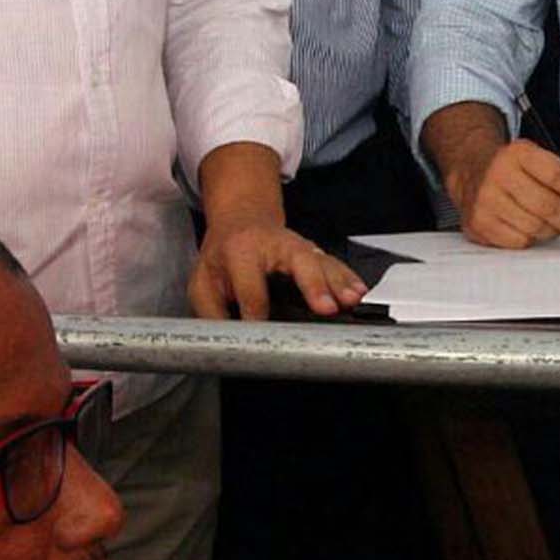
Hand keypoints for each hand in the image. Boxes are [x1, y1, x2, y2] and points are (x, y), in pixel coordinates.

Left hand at [189, 218, 365, 320]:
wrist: (242, 219)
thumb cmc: (222, 254)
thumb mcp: (201, 281)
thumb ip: (211, 311)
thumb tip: (228, 340)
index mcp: (239, 252)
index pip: (251, 288)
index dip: (257, 311)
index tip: (264, 331)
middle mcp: (273, 245)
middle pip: (298, 264)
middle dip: (313, 286)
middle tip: (326, 308)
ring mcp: (297, 246)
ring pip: (321, 262)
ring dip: (338, 282)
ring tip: (350, 300)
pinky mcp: (313, 250)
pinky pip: (333, 263)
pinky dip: (347, 278)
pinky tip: (358, 290)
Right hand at [452, 138, 559, 248]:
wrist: (473, 169)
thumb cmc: (514, 168)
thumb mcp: (542, 162)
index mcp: (518, 153)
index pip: (554, 174)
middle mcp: (498, 174)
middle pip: (545, 205)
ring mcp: (486, 200)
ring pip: (533, 227)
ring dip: (551, 231)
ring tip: (554, 226)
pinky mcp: (479, 223)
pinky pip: (517, 241)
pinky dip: (531, 239)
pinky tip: (530, 229)